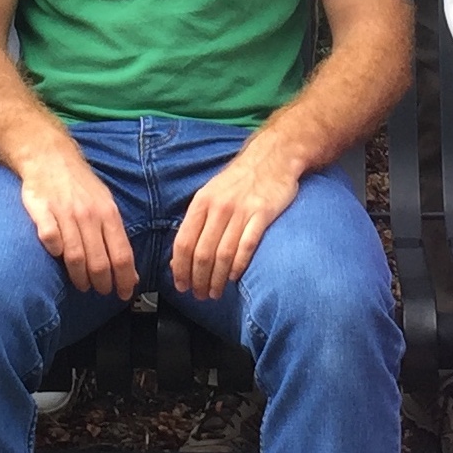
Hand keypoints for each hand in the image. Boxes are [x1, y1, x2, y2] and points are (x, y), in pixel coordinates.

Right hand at [18, 144, 138, 297]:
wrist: (50, 157)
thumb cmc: (81, 185)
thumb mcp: (106, 204)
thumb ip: (116, 237)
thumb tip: (130, 273)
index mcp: (108, 213)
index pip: (121, 254)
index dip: (124, 279)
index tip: (123, 294)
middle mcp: (88, 214)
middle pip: (99, 260)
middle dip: (102, 283)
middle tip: (101, 292)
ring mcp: (64, 213)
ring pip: (75, 255)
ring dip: (80, 276)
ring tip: (83, 286)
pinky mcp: (42, 210)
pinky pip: (50, 237)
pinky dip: (54, 250)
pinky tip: (56, 257)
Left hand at [172, 141, 300, 299]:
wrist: (272, 157)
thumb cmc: (240, 179)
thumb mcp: (211, 193)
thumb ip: (198, 221)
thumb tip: (181, 253)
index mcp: (201, 203)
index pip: (183, 243)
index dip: (180, 269)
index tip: (181, 285)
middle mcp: (218, 207)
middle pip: (202, 253)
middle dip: (198, 280)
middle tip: (199, 295)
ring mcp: (241, 211)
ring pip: (222, 254)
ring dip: (217, 279)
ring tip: (215, 292)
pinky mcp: (262, 214)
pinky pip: (246, 246)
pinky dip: (238, 265)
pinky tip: (234, 277)